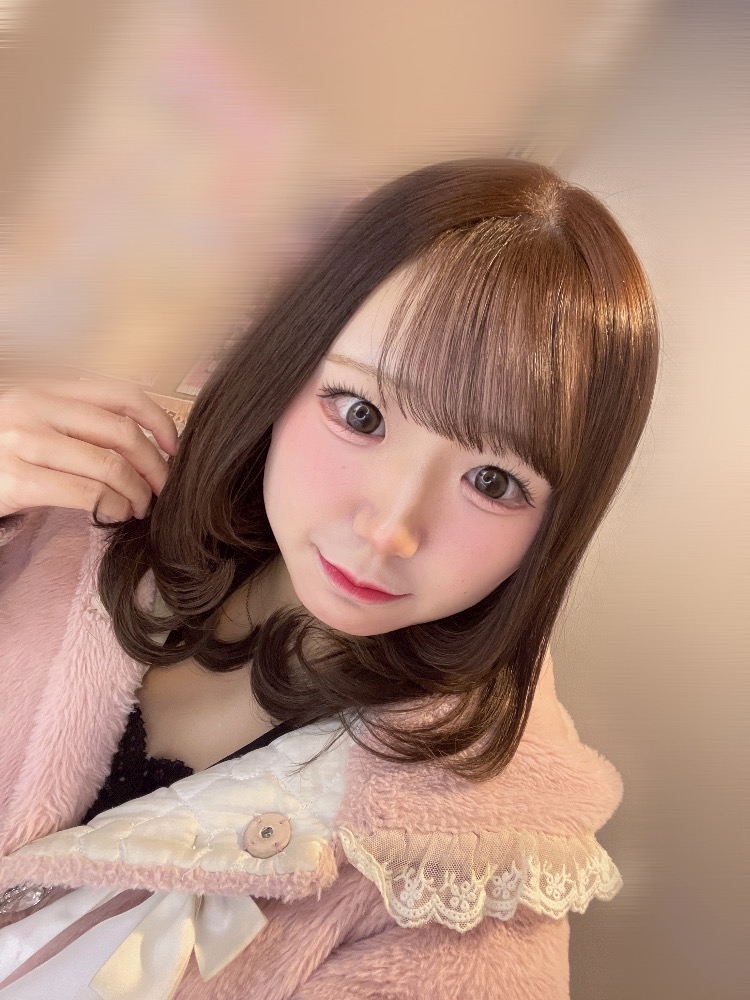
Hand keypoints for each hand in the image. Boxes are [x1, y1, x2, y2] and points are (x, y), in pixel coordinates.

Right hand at [0, 380, 179, 520]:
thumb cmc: (0, 454)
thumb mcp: (34, 424)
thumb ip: (78, 425)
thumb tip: (143, 447)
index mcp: (48, 390)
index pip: (123, 394)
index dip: (160, 421)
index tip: (175, 448)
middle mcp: (35, 408)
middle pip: (123, 432)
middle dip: (154, 465)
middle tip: (162, 489)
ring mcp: (23, 442)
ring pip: (110, 465)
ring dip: (137, 492)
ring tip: (140, 507)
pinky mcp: (16, 479)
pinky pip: (86, 494)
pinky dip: (112, 507)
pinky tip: (116, 515)